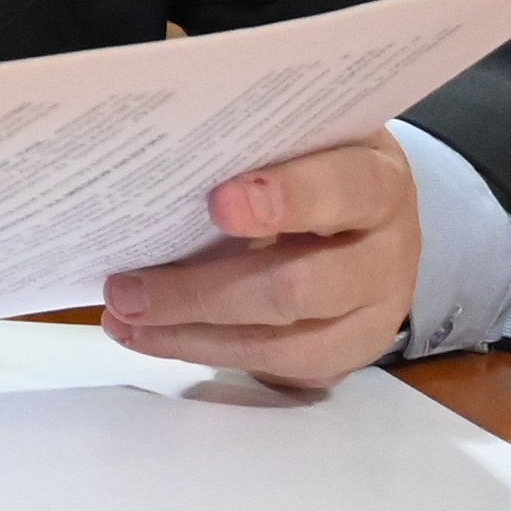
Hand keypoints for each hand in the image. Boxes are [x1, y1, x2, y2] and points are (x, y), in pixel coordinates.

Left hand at [104, 130, 419, 386]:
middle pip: (301, 286)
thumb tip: (154, 165)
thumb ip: (249, 150)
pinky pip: (279, 369)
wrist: (373, 219)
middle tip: (126, 289)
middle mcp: (387, 253)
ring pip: (286, 345)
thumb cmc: (315, 167)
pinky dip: (208, 353)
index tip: (219, 203)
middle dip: (204, 293)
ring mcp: (374, 313)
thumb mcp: (299, 141)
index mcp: (378, 182)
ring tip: (124, 319)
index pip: (345, 188)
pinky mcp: (348, 354)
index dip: (288, 197)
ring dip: (193, 336)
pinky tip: (153, 336)